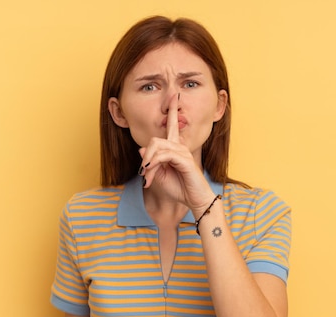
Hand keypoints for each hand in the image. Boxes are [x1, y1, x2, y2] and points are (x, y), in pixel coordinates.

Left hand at [139, 93, 215, 212]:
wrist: (194, 200)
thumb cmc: (179, 188)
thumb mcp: (159, 176)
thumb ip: (150, 162)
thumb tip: (141, 149)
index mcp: (175, 148)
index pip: (173, 125)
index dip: (173, 110)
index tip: (174, 96)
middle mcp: (180, 147)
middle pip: (155, 140)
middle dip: (145, 157)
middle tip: (143, 174)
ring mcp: (183, 152)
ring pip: (157, 147)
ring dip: (148, 163)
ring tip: (147, 178)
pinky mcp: (185, 160)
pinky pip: (164, 156)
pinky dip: (154, 165)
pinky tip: (151, 174)